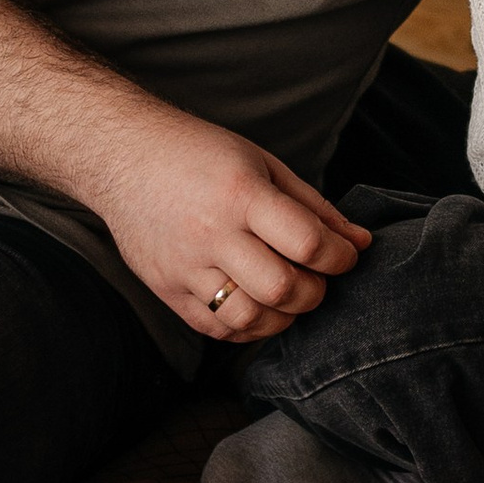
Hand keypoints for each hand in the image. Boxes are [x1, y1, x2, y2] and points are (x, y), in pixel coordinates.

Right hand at [92, 110, 371, 344]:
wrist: (124, 156)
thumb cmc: (199, 154)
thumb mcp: (263, 163)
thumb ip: (313, 206)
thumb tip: (358, 242)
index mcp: (241, 194)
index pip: (306, 243)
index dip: (340, 257)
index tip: (346, 256)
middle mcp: (211, 234)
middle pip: (281, 289)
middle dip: (315, 293)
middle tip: (318, 279)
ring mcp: (185, 266)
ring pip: (249, 320)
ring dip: (283, 317)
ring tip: (289, 296)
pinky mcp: (166, 289)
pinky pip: (215, 328)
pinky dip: (247, 328)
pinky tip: (258, 307)